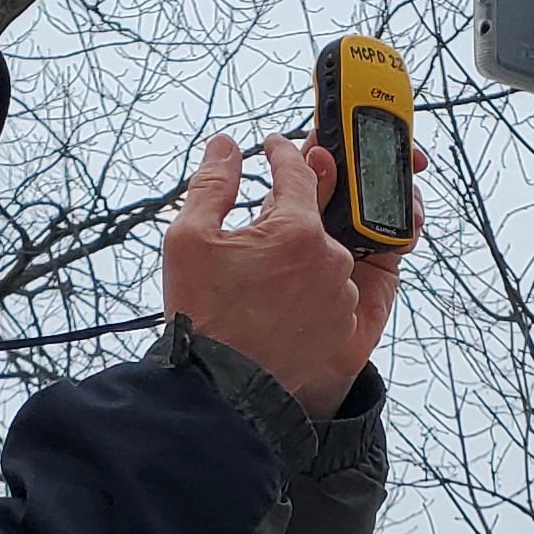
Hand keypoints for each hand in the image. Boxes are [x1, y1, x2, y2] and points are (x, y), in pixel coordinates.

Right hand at [161, 132, 420, 420]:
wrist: (221, 387)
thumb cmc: (203, 313)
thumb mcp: (190, 238)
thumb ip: (212, 185)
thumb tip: (225, 148)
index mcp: (298, 229)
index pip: (298, 170)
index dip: (281, 153)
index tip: (273, 146)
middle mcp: (331, 258)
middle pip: (309, 219)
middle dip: (282, 219)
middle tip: (251, 236)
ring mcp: (340, 295)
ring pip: (320, 258)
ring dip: (295, 258)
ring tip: (258, 280)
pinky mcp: (342, 326)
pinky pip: (327, 293)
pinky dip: (305, 290)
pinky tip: (274, 304)